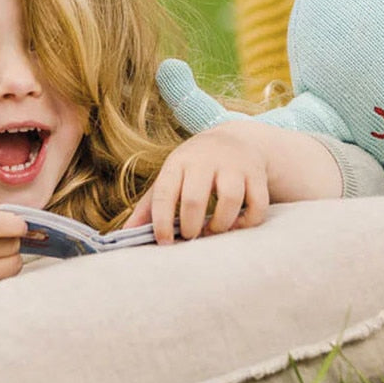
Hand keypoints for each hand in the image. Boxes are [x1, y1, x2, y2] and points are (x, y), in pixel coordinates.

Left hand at [124, 121, 270, 243]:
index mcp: (178, 161)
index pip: (164, 193)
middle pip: (195, 199)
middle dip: (190, 226)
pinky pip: (257, 206)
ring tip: (212, 231)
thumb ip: (150, 206)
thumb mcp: (170, 177)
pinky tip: (236, 225)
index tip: (165, 242)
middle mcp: (206, 160)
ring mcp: (234, 166)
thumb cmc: (194, 168)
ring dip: (220, 225)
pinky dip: (248, 223)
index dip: (161, 222)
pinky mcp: (257, 175)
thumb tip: (126, 234)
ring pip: (230, 201)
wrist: (235, 139)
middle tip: (190, 237)